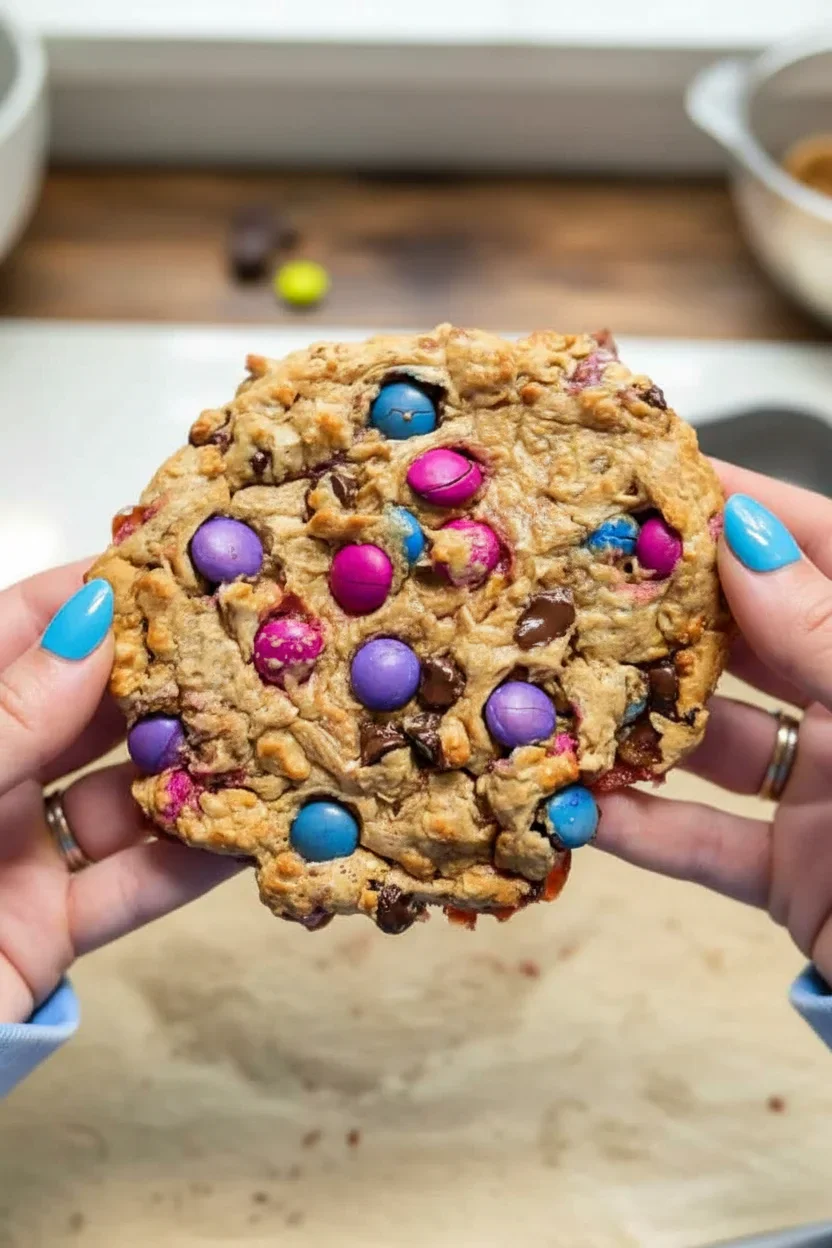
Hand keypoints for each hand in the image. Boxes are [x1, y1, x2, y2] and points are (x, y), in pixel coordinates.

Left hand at [0, 562, 240, 1022]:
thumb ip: (8, 715)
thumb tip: (93, 623)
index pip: (15, 632)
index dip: (90, 593)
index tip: (173, 561)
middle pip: (84, 709)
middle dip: (164, 675)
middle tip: (249, 638)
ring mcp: (14, 853)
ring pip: (121, 796)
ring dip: (193, 768)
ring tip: (269, 726)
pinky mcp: (46, 931)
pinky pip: (130, 886)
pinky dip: (190, 862)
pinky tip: (251, 830)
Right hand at [596, 461, 831, 984]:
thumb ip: (826, 633)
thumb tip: (743, 534)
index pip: (818, 550)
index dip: (740, 505)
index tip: (655, 472)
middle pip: (746, 638)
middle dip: (662, 608)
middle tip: (573, 569)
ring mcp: (823, 792)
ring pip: (707, 739)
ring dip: (634, 721)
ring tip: (552, 684)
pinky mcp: (792, 875)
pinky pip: (702, 842)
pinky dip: (640, 829)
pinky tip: (575, 807)